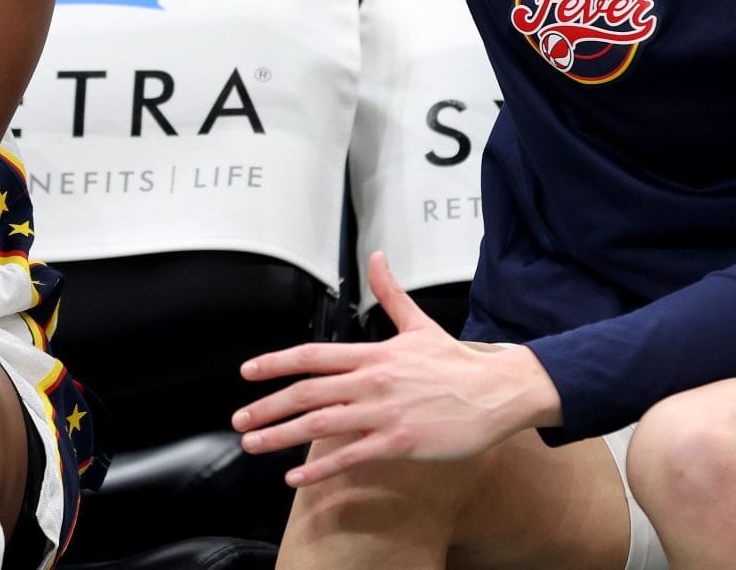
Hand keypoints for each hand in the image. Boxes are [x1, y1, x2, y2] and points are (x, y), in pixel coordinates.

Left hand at [230, 252, 560, 486]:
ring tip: (253, 446)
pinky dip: (319, 468)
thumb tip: (376, 257)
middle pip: (308, 392)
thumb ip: (391, 294)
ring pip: (321, 425)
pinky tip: (296, 478)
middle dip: (267, 406)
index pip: (313, 356)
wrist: (497, 392)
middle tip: (238, 420)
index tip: (248, 373)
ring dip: (281, 436)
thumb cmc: (457, 363)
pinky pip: (350, 456)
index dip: (275, 363)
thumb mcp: (419, 324)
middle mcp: (372, 381)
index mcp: (374, 354)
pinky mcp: (399, 441)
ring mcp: (384, 413)